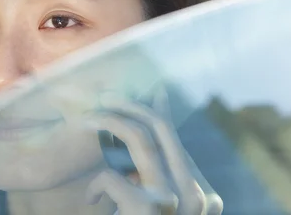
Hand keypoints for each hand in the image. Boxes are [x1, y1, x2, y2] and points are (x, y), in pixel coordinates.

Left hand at [85, 90, 222, 214]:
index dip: (159, 111)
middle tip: (107, 96)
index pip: (177, 140)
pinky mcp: (148, 210)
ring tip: (88, 120)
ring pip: (140, 141)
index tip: (151, 89)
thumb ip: (158, 177)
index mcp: (203, 196)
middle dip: (132, 106)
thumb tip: (148, 131)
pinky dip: (97, 184)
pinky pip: (112, 177)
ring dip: (110, 124)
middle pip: (163, 130)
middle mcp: (197, 197)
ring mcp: (175, 204)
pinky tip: (92, 202)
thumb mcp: (156, 206)